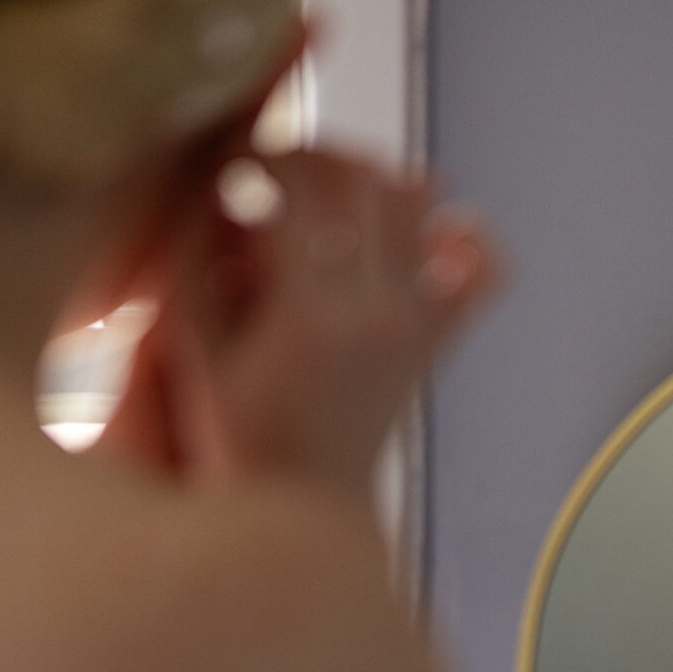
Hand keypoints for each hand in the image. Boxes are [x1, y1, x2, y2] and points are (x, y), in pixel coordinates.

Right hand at [98, 149, 502, 501]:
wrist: (305, 519)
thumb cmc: (235, 441)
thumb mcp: (191, 350)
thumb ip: (194, 258)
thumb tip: (216, 178)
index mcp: (307, 316)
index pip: (297, 186)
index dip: (261, 152)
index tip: (235, 161)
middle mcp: (374, 316)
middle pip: (365, 179)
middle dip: (318, 154)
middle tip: (282, 169)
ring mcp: (413, 328)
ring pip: (422, 206)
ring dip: (378, 179)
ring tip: (332, 196)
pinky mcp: (433, 344)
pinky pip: (481, 273)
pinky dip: (465, 238)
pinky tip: (427, 229)